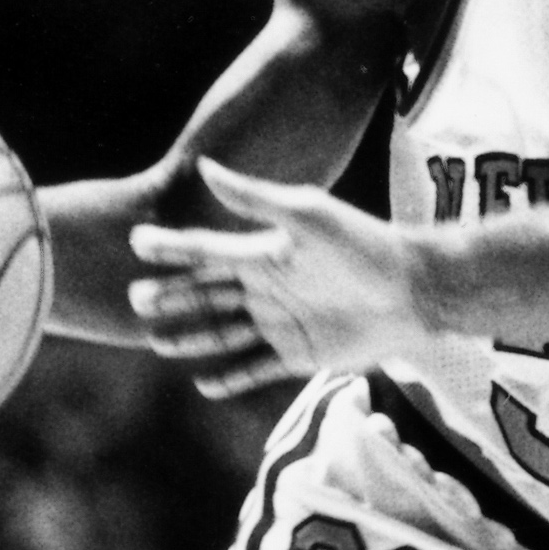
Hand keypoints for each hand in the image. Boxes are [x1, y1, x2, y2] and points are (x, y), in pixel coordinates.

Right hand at [128, 161, 426, 396]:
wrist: (413, 290)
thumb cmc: (364, 245)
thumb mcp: (307, 216)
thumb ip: (254, 199)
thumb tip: (205, 166)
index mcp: (263, 252)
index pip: (206, 250)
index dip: (172, 248)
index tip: (136, 242)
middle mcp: (266, 288)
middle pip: (206, 293)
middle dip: (172, 297)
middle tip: (136, 300)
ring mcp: (280, 324)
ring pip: (223, 332)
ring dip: (191, 336)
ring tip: (157, 340)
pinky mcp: (299, 355)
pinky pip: (255, 369)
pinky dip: (231, 378)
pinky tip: (205, 383)